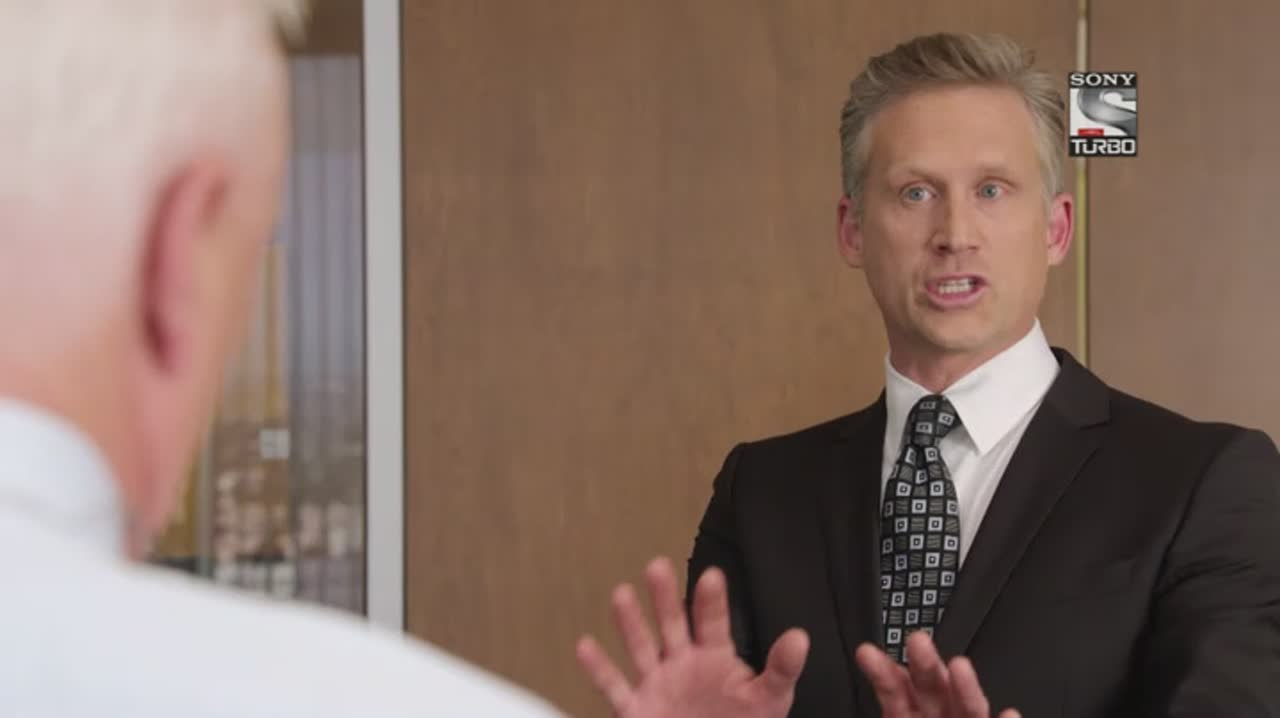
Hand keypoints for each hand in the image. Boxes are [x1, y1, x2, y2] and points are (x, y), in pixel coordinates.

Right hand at [576, 557, 809, 717]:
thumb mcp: (770, 700)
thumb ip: (781, 669)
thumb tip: (800, 637)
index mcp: (715, 657)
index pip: (713, 622)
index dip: (712, 601)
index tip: (712, 576)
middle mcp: (682, 663)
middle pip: (672, 624)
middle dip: (665, 597)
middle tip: (658, 566)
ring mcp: (657, 684)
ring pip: (642, 648)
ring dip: (631, 623)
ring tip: (621, 594)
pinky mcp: (636, 708)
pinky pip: (615, 687)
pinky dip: (599, 669)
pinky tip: (586, 646)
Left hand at [855, 632, 1018, 717]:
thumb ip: (893, 710)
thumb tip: (878, 678)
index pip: (895, 692)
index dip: (883, 674)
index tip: (867, 655)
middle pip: (932, 691)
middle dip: (925, 666)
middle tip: (917, 642)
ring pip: (968, 709)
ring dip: (965, 689)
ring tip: (959, 667)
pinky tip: (1009, 715)